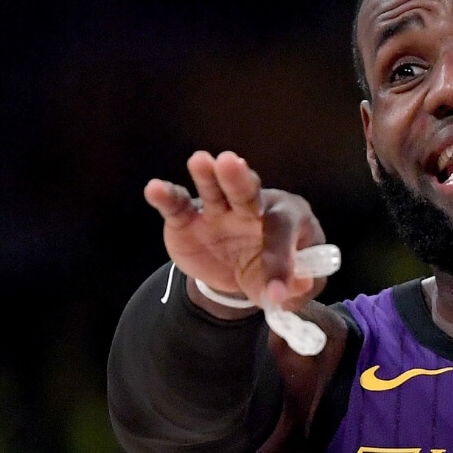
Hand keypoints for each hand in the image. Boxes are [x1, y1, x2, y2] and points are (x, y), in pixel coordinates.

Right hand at [143, 150, 325, 310]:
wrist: (238, 273)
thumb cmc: (272, 272)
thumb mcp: (289, 287)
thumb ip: (295, 286)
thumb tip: (296, 286)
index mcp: (288, 219)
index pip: (282, 233)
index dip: (280, 261)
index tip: (275, 291)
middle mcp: (254, 207)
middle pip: (248, 192)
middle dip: (240, 179)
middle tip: (233, 163)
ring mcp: (220, 210)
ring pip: (215, 189)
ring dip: (207, 175)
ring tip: (200, 160)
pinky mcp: (189, 218)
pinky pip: (178, 205)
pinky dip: (167, 196)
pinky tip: (155, 188)